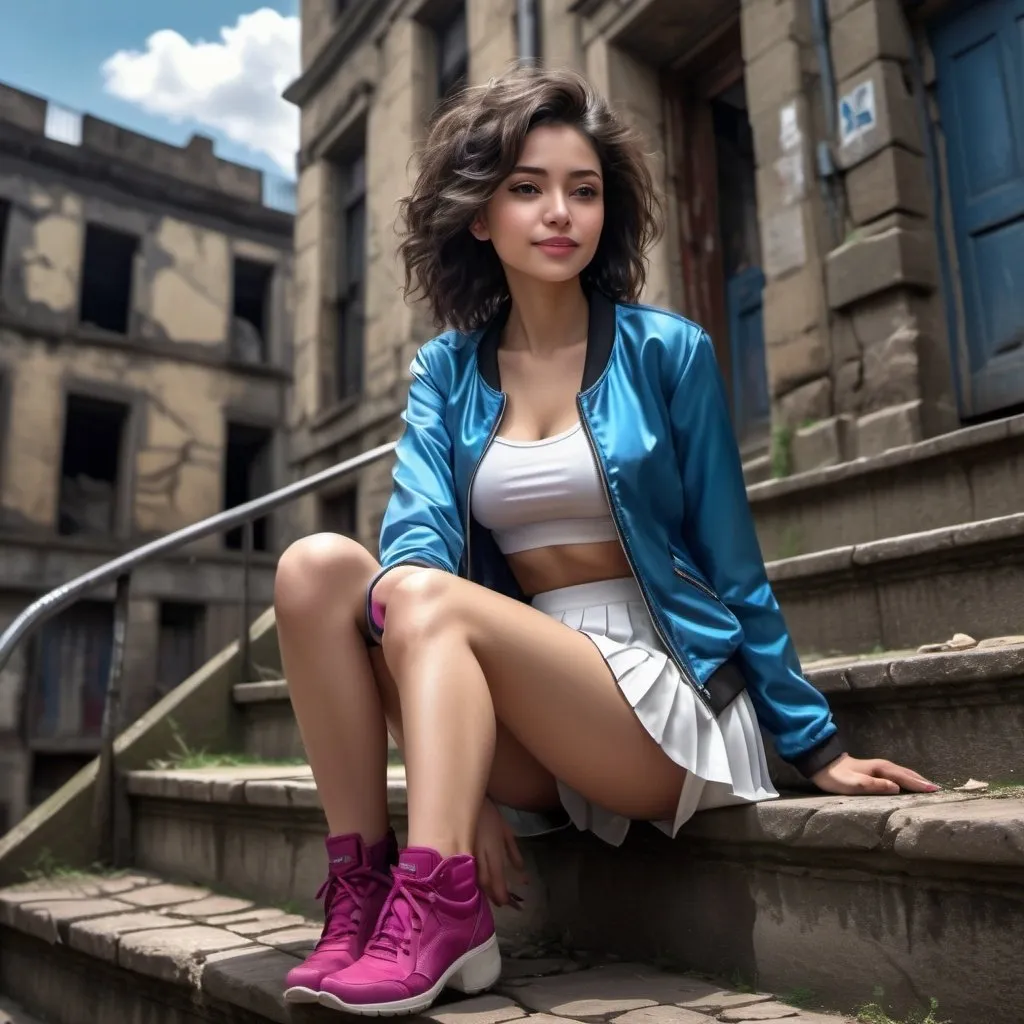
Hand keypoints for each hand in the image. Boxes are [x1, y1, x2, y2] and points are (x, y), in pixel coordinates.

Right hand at [474, 798, 525, 907]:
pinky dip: (471, 881)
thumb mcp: (506, 831)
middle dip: (492, 895)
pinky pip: (464, 872)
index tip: (506, 903)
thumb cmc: (489, 815)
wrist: (463, 801)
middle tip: (500, 904)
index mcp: (492, 849)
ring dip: (482, 890)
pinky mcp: (457, 853)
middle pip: (484, 882)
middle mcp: (479, 855)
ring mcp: (466, 854)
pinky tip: (476, 886)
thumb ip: (513, 851)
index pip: (496, 877)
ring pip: (473, 879)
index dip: (500, 892)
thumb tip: (521, 870)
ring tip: (490, 897)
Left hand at [812, 753, 939, 794]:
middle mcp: (883, 766)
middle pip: (907, 774)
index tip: (935, 790)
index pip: (904, 778)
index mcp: (880, 769)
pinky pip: (898, 775)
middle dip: (923, 782)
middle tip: (939, 791)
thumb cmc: (837, 777)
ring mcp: (880, 767)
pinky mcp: (876, 771)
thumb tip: (896, 788)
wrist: (823, 765)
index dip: (919, 785)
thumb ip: (874, 785)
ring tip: (930, 788)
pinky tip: (910, 785)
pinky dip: (908, 779)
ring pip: (903, 773)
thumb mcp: (853, 784)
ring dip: (917, 780)